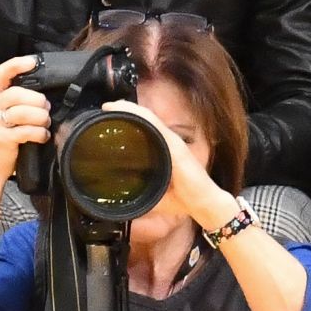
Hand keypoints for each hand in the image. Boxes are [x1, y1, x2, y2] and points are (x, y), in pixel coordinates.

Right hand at [0, 56, 49, 177]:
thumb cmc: (1, 138)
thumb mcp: (2, 115)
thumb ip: (17, 102)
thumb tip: (43, 96)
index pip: (2, 73)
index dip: (18, 64)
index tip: (34, 62)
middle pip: (19, 93)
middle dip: (39, 102)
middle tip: (46, 111)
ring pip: (25, 112)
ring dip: (42, 118)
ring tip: (45, 124)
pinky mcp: (2, 138)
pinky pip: (28, 131)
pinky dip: (41, 134)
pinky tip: (43, 136)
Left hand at [102, 99, 229, 221]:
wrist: (203, 204)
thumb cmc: (184, 199)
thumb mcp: (155, 196)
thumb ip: (140, 193)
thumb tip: (121, 201)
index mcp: (164, 151)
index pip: (145, 130)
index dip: (128, 120)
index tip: (108, 118)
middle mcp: (169, 143)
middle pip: (145, 120)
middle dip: (126, 111)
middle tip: (106, 108)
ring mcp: (173, 143)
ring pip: (149, 119)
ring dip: (130, 110)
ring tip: (112, 106)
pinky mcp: (176, 147)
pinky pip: (157, 126)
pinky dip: (142, 116)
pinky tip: (128, 110)